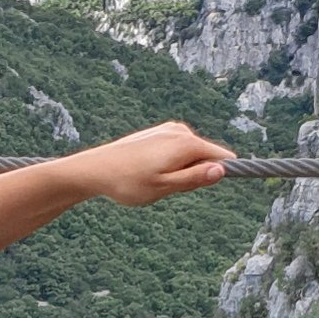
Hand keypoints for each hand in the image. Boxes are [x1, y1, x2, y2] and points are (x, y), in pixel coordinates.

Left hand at [74, 121, 235, 207]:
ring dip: (180, 171)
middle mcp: (181, 131)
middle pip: (206, 158)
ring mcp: (169, 130)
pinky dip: (169, 163)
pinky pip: (177, 151)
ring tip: (154, 178)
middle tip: (166, 186)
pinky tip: (148, 170)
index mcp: (187, 143)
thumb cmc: (129, 182)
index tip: (194, 187)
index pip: (223, 158)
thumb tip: (222, 170)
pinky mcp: (159, 132)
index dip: (217, 176)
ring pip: (190, 156)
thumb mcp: (165, 187)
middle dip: (194, 175)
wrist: (96, 169)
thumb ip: (195, 179)